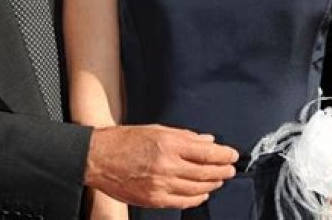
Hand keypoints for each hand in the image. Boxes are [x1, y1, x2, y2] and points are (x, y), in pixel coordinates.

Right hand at [85, 125, 237, 207]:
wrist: (99, 158)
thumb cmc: (126, 139)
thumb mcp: (156, 129)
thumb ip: (184, 136)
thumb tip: (207, 140)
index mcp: (168, 144)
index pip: (205, 152)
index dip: (223, 154)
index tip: (232, 154)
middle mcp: (166, 165)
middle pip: (204, 172)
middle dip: (222, 171)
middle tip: (231, 169)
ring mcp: (160, 185)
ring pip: (196, 189)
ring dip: (212, 185)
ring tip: (219, 179)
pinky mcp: (154, 199)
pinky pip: (182, 202)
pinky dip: (196, 198)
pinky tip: (203, 194)